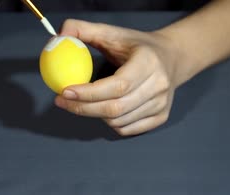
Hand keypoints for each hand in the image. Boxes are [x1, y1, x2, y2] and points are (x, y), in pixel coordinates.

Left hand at [55, 19, 192, 135]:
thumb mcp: (112, 32)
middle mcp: (159, 85)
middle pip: (115, 108)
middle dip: (83, 108)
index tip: (65, 92)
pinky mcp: (161, 117)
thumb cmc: (137, 46)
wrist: (171, 57)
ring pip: (118, 122)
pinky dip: (109, 123)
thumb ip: (82, 30)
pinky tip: (103, 109)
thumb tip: (58, 36)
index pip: (117, 86)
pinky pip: (127, 129)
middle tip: (62, 101)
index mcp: (148, 62)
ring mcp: (161, 104)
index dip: (89, 93)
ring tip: (84, 102)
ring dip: (94, 115)